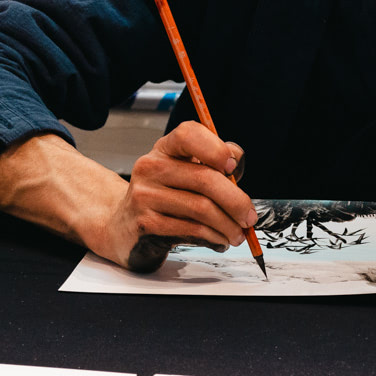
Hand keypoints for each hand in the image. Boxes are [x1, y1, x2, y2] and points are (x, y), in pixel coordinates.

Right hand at [113, 120, 255, 258]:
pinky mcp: (146, 224)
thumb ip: (215, 164)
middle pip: (204, 179)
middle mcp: (150, 167)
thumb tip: (237, 161)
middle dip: (236, 201)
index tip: (232, 167)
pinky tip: (218, 240)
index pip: (188, 135)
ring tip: (237, 234)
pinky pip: (192, 231)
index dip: (215, 148)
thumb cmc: (166, 199)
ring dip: (228, 225)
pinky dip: (214, 238)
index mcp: (165, 149)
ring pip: (202, 209)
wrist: (125, 227)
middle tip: (250, 217)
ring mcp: (145, 196)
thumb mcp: (188, 174)